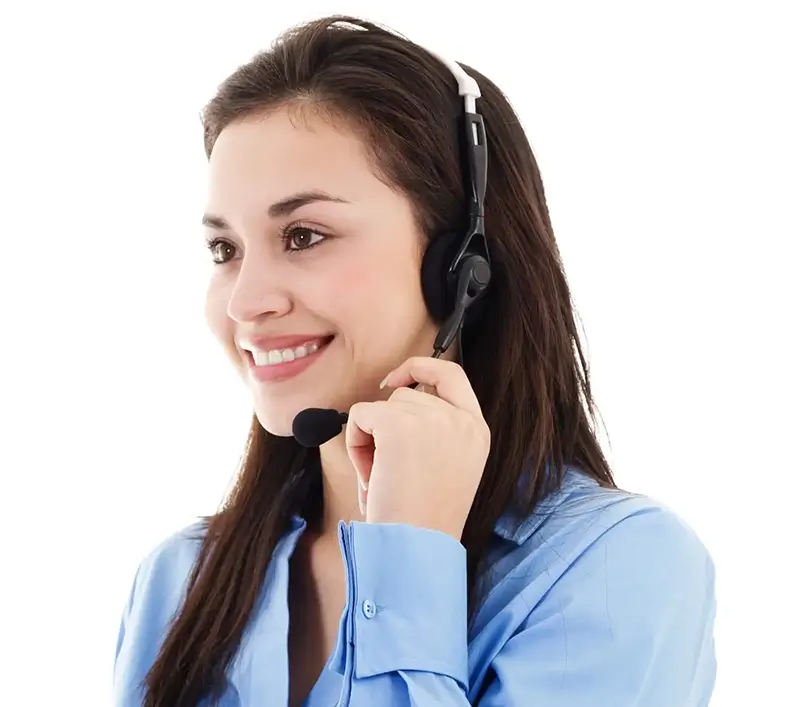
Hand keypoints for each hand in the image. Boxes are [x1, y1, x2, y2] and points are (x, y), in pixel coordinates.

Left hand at [345, 357, 490, 540]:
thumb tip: (396, 397)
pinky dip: (356, 443)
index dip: (421, 369)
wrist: (417, 548)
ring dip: (371, 439)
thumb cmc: (424, 520)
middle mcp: (460, 420)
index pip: (452, 376)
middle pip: (406, 396)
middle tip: (390, 473)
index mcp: (477, 430)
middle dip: (387, 428)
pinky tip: (371, 477)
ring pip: (381, 406)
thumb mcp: (448, 468)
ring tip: (384, 479)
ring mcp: (432, 418)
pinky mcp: (399, 424)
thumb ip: (436, 432)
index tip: (395, 381)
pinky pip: (359, 415)